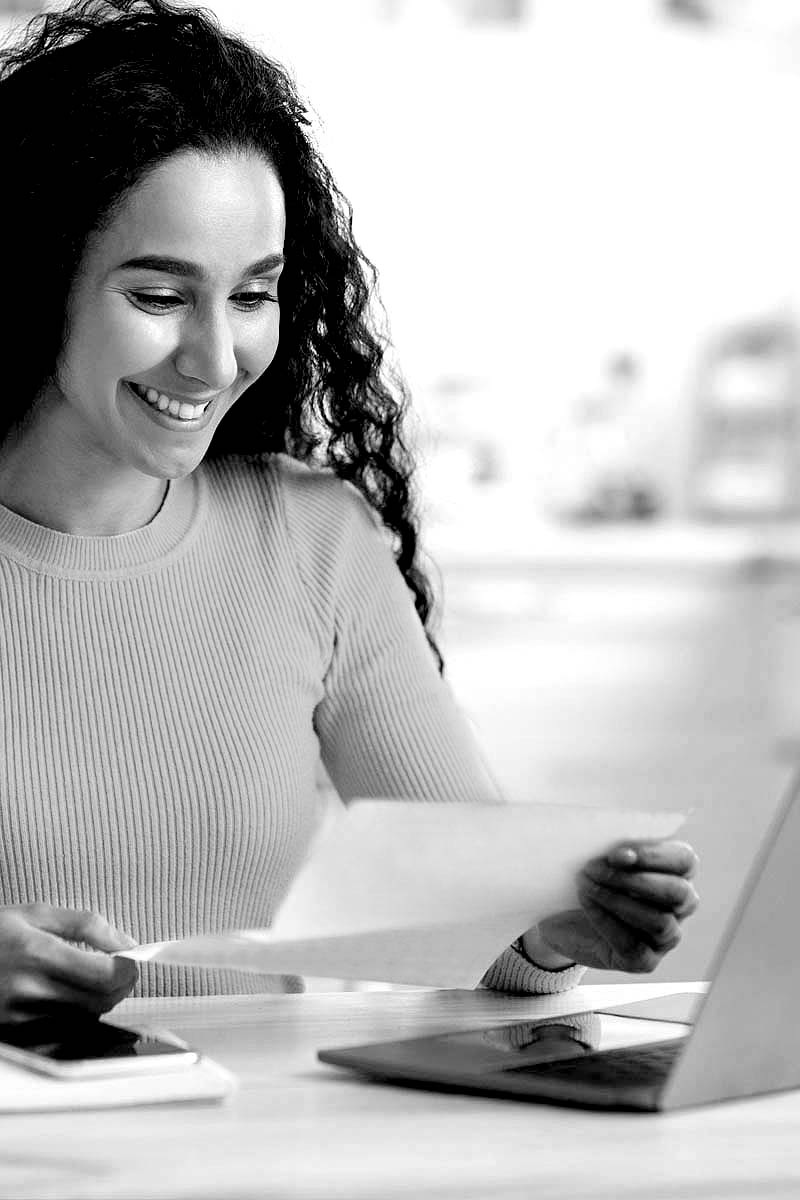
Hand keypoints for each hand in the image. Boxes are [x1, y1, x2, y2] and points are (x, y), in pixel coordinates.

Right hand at [0, 904, 138, 1022]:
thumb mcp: (35, 914)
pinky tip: (66, 1000)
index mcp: (37, 953)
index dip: (129, 969)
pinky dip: (75, 1018)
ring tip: (88, 981)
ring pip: (85, 1020)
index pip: (105, 975)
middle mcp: (28, 990)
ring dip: (98, 1002)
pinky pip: (62, 1034)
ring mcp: (19, 1019)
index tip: (131, 960)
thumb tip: (127, 942)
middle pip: (101, 1002)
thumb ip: (86, 924)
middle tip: (117, 970)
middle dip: (119, 986)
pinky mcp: (14, 1036)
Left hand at [522, 840, 699, 973]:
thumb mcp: (600, 857)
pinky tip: (587, 905)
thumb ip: (614, 848)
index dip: (654, 856)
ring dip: (618, 901)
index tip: (618, 853)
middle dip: (635, 880)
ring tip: (586, 886)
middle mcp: (679, 906)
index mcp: (675, 872)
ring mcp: (666, 937)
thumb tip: (620, 852)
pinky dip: (607, 922)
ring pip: (659, 921)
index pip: (684, 860)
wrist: (564, 917)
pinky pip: (634, 945)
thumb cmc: (590, 878)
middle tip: (595, 869)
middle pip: (678, 893)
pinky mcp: (645, 960)